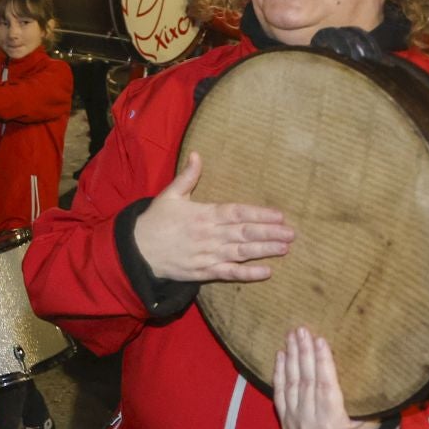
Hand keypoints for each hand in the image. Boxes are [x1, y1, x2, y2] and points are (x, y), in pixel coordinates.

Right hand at [131, 152, 292, 283]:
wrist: (137, 251)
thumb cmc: (155, 221)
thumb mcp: (169, 195)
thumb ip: (187, 177)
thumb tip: (197, 154)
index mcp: (203, 214)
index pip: (237, 212)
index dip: (259, 214)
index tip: (279, 216)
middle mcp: (209, 235)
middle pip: (244, 233)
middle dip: (269, 233)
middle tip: (291, 233)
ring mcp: (207, 254)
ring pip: (241, 253)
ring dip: (264, 251)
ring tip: (284, 248)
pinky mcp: (203, 272)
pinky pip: (229, 273)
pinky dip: (248, 274)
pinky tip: (266, 272)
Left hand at [274, 327, 377, 428]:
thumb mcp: (371, 415)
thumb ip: (361, 392)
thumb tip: (357, 356)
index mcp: (334, 425)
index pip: (326, 386)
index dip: (322, 362)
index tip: (320, 339)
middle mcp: (310, 426)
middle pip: (306, 382)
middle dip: (304, 353)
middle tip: (302, 330)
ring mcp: (295, 425)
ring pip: (292, 385)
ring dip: (291, 358)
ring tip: (292, 336)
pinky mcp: (286, 424)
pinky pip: (280, 394)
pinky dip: (279, 373)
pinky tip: (281, 354)